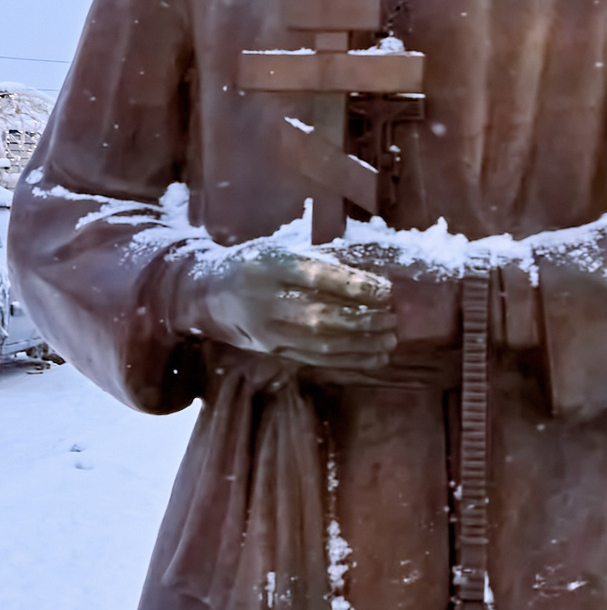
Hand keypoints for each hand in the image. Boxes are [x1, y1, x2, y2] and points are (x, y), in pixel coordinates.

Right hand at [184, 243, 396, 369]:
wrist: (209, 292)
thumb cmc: (259, 264)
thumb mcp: (281, 249)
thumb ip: (320, 259)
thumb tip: (374, 272)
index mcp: (269, 264)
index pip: (315, 276)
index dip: (353, 285)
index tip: (386, 290)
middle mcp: (264, 299)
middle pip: (319, 315)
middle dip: (363, 320)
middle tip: (393, 318)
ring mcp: (266, 329)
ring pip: (319, 342)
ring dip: (361, 344)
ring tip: (390, 340)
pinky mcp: (271, 350)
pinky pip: (315, 359)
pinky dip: (349, 359)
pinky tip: (375, 356)